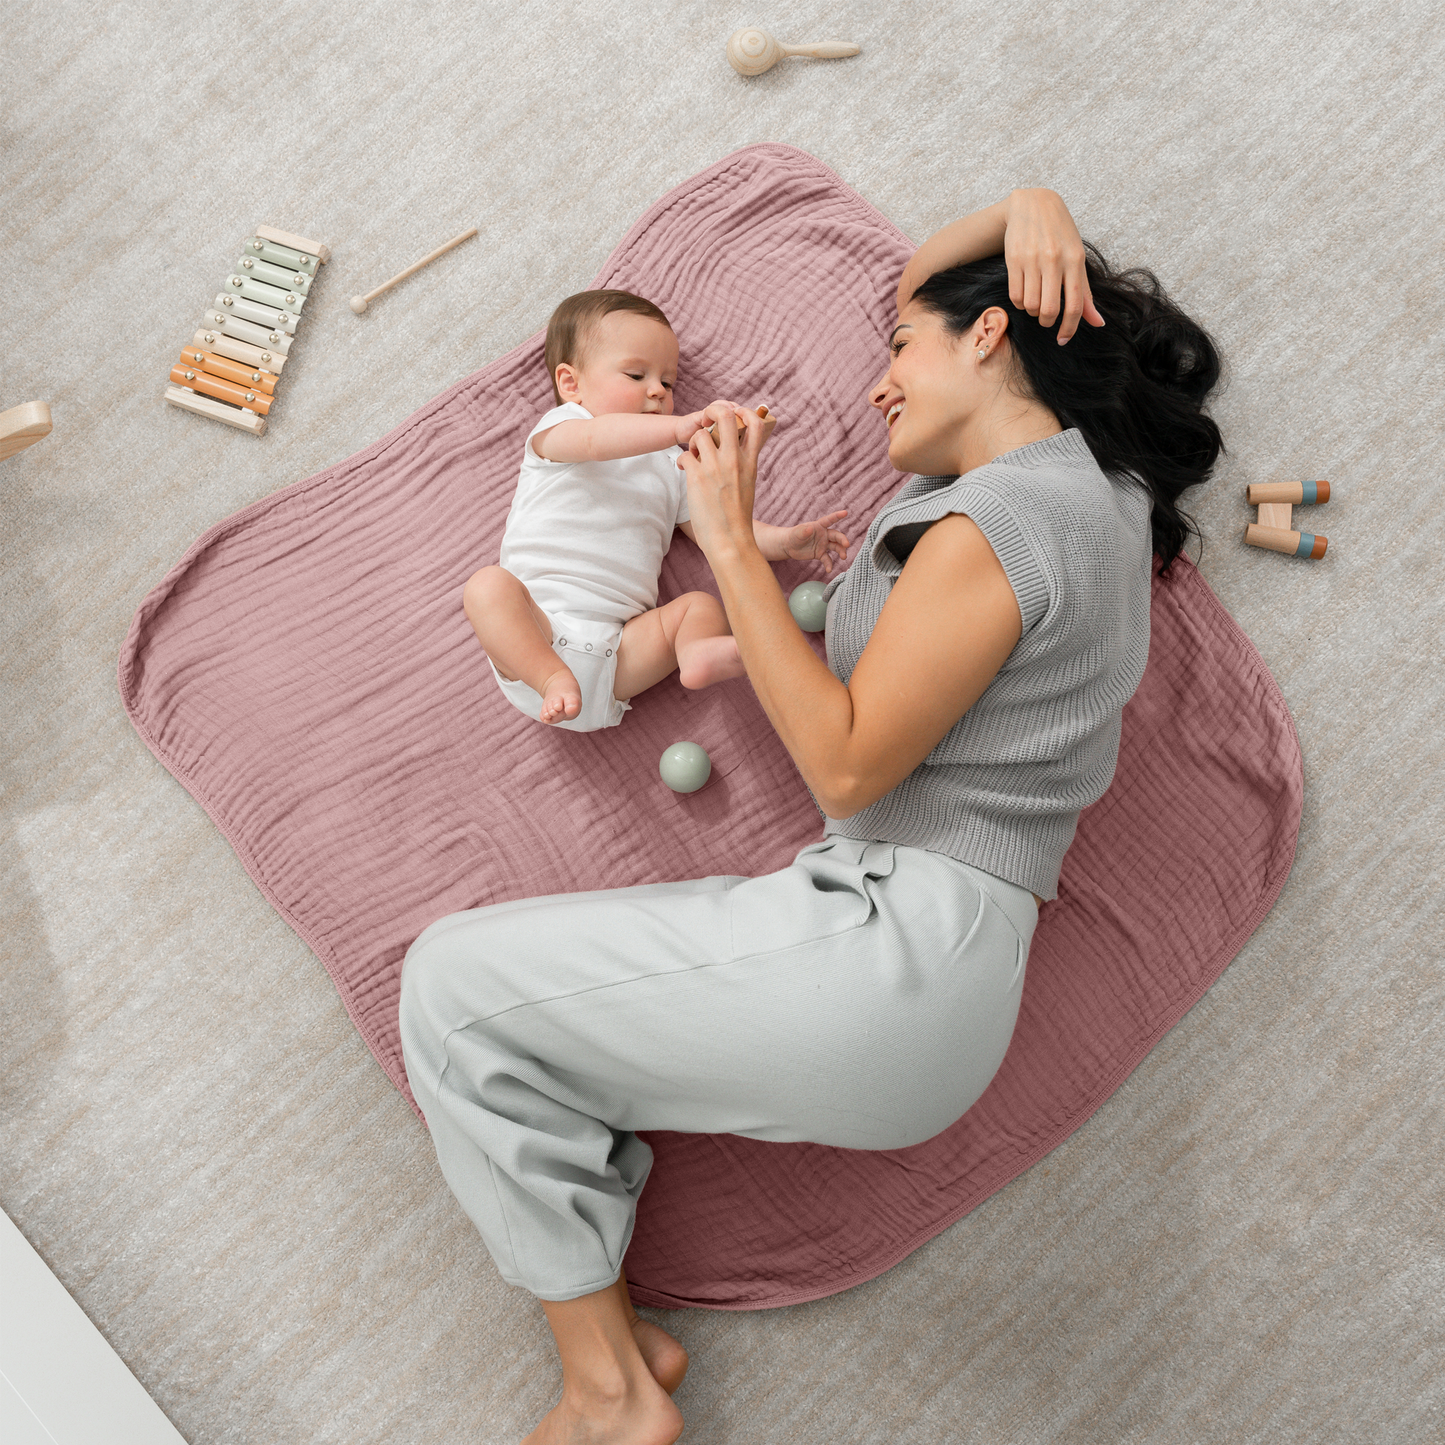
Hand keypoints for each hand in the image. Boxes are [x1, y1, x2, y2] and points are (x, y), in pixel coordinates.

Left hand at [677, 400, 771, 561]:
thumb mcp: (748, 485)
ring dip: (693, 443)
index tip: (734, 416)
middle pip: (726, 416)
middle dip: (712, 410)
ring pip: (699, 435)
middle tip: (705, 420)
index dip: (744, 412)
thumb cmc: (737, 517)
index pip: (756, 424)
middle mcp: (734, 460)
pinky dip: (681, 461)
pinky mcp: (697, 477)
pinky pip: (684, 455)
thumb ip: (742, 464)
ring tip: (694, 456)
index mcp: (750, 462)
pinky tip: (684, 470)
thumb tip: (732, 448)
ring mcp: (715, 467)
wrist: (730, 541)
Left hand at [777, 511, 850, 574]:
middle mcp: (824, 535)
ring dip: (841, 551)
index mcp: (819, 526)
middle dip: (842, 540)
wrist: (789, 546)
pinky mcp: (820, 554)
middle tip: (847, 545)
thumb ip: (804, 531)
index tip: (845, 512)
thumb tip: (810, 529)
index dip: (837, 516)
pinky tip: (829, 570)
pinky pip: (827, 559)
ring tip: (843, 557)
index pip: (829, 520)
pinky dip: (829, 564)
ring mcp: (823, 545)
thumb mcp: (797, 533)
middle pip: (836, 536)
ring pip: (835, 547)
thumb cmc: (794, 536)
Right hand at [1003, 189, 1105, 342]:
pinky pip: (1016, 296)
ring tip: (1036, 302)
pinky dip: (1020, 303)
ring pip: (1031, 305)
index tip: (1063, 339)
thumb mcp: (1077, 258)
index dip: (1070, 327)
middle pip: (1050, 309)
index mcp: (1075, 260)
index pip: (1075, 304)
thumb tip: (1098, 323)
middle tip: (1047, 318)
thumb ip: (1085, 292)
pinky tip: (1025, 294)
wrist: (1033, 204)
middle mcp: (1055, 259)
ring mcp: (1033, 259)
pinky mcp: (1014, 259)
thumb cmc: (1060, 233)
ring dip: (1033, 311)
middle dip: (1047, 321)